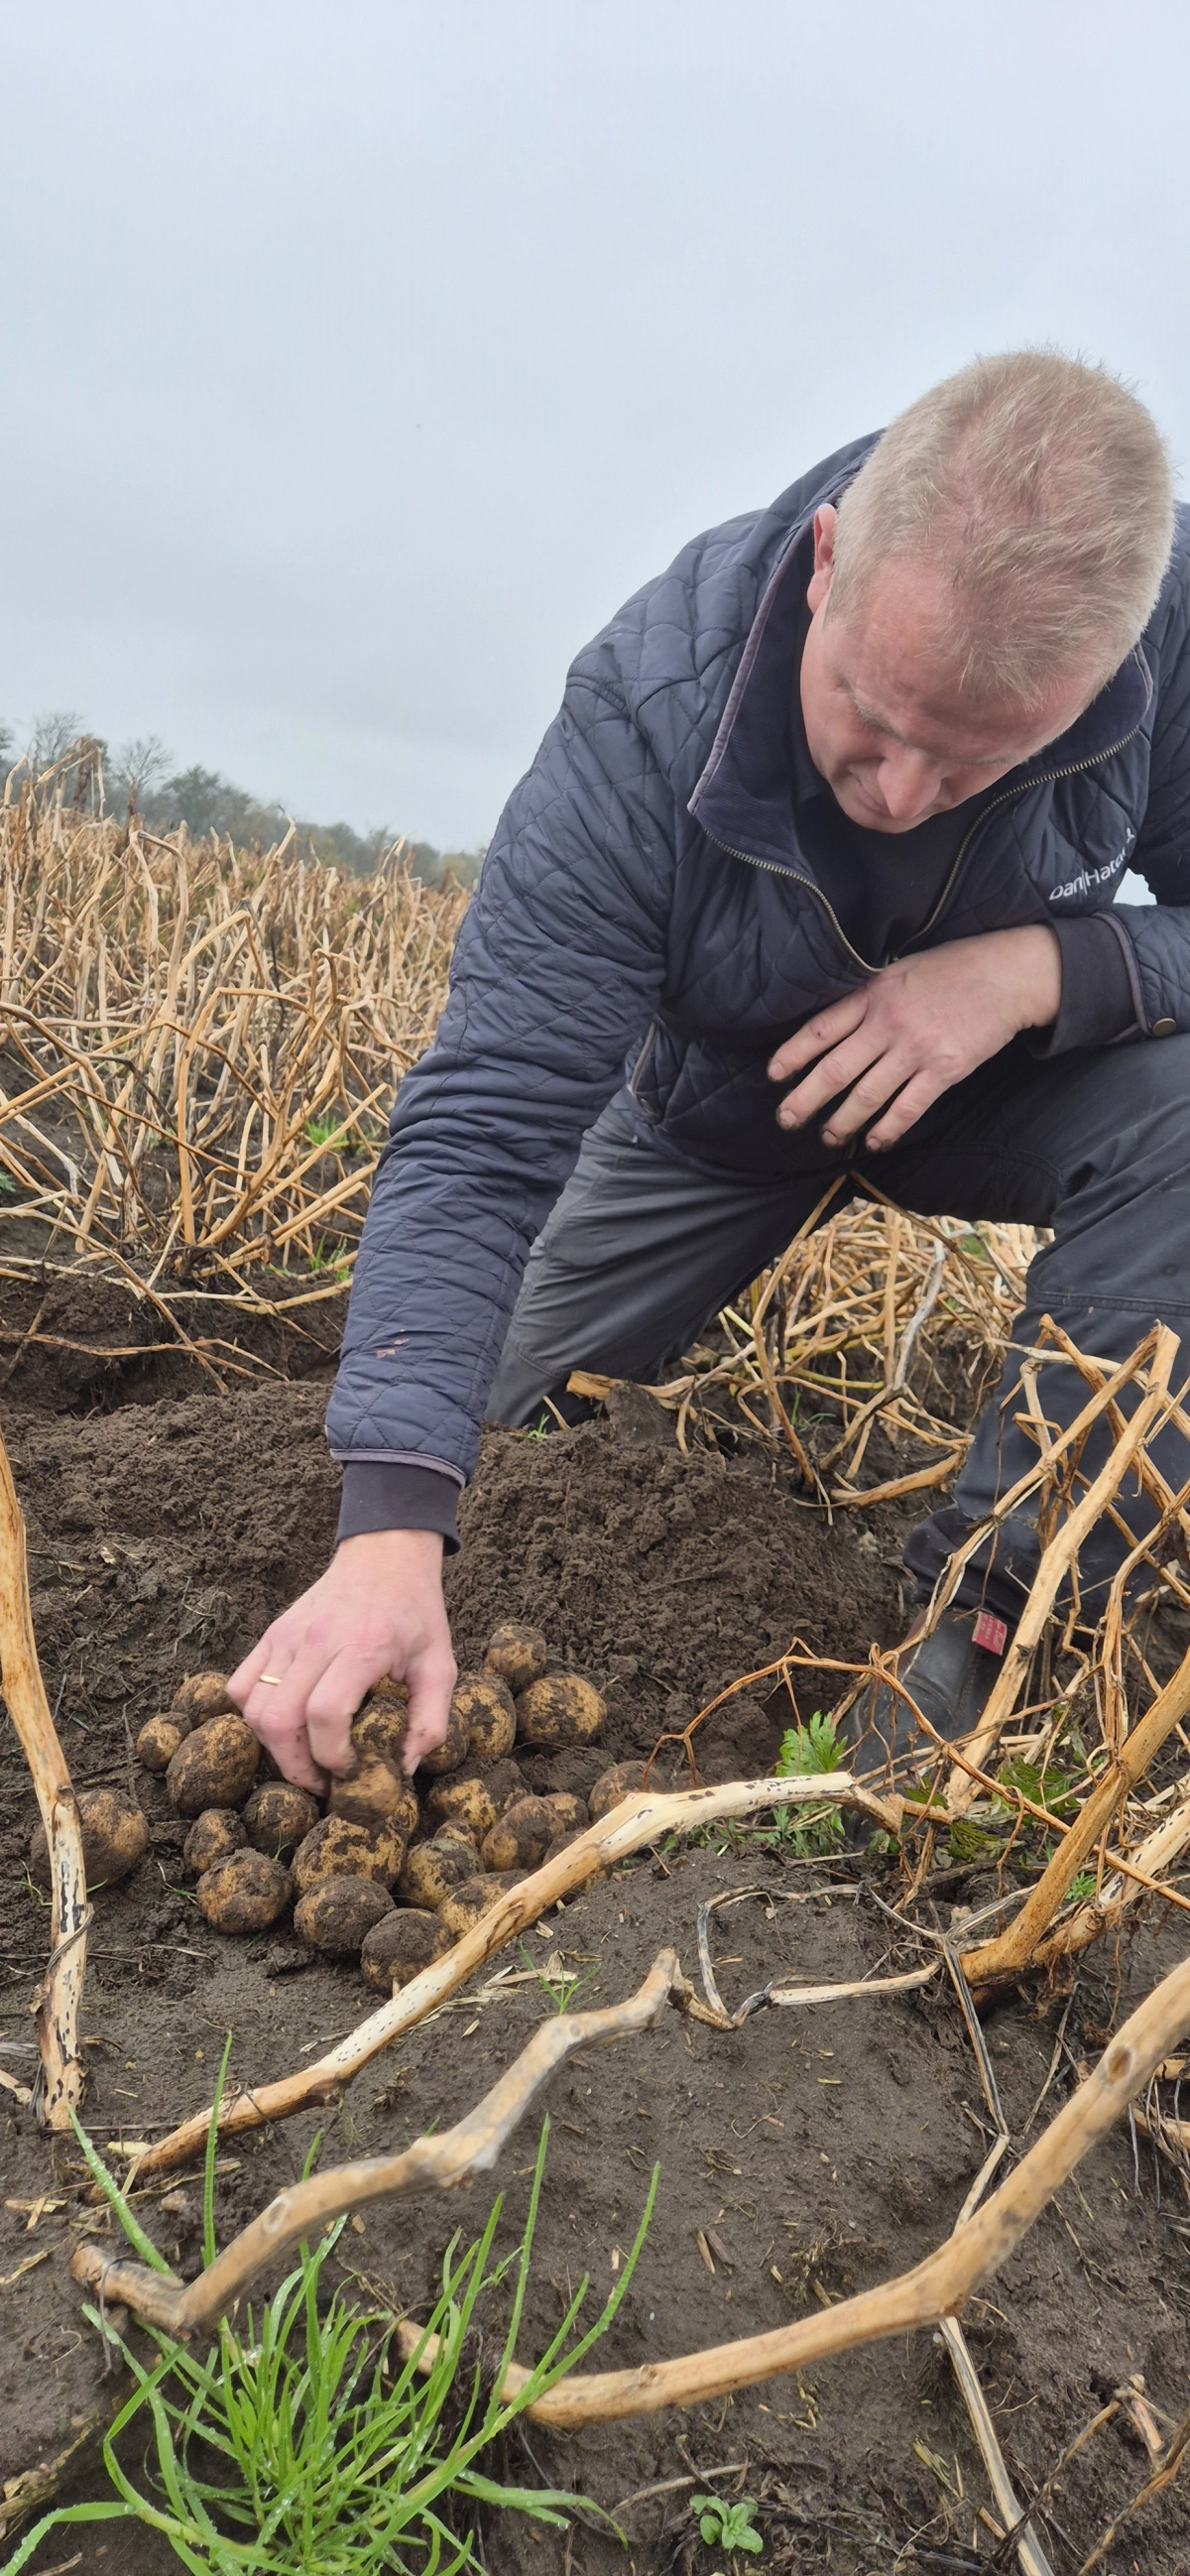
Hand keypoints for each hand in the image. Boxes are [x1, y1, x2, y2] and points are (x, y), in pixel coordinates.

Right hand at [229, 1528, 455, 1791]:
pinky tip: (282, 1723)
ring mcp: (286, 1636)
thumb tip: (404, 1768)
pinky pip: (241, 1685)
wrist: (385, 1556)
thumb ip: (430, 1721)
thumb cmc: (415, 1613)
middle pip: (279, 1719)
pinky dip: (253, 1713)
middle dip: (295, 1765)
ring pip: (254, 1707)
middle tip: (319, 1780)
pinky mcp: (272, 1634)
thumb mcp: (441, 1665)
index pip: (325, 1714)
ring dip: (272, 1745)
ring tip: (302, 1756)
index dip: (332, 1755)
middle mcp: (316, 1642)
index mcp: (360, 1648)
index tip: (350, 1768)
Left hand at [768, 927, 1060, 1150]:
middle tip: (786, 1120)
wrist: (1008, 975)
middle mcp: (888, 1024)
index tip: (774, 1075)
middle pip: (834, 1070)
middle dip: (805, 1100)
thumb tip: (836, 1024)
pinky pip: (907, 1108)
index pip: (820, 1030)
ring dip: (841, 1122)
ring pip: (866, 1096)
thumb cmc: (953, 968)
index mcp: (873, 995)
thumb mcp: (899, 969)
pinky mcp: (944, 1070)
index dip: (792, 1055)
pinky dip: (886, 1129)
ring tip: (827, 1137)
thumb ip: (868, 996)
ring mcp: (915, 1050)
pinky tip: (873, 1142)